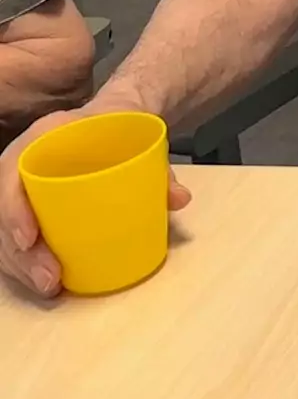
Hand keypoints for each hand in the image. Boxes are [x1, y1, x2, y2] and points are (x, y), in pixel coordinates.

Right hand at [1, 98, 191, 298]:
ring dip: (21, 265)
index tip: (30, 239)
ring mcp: (24, 186)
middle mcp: (25, 162)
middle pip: (4, 211)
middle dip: (20, 253)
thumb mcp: (141, 135)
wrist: (119, 113)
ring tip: (49, 286)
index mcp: (44, 137)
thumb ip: (159, 168)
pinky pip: (17, 237)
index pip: (11, 172)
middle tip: (49, 277)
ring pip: (6, 231)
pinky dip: (25, 262)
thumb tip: (180, 198)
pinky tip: (44, 281)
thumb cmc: (120, 125)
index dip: (13, 209)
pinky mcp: (32, 206)